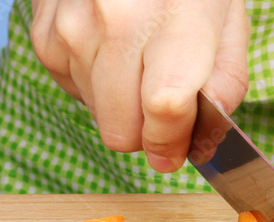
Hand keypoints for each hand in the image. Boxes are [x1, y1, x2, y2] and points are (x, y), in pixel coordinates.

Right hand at [30, 0, 249, 171]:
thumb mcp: (228, 25)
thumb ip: (225, 85)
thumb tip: (201, 139)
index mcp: (176, 17)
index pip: (164, 106)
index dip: (170, 142)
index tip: (175, 151)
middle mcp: (117, 20)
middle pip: (121, 129)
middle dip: (145, 132)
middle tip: (161, 105)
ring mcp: (74, 26)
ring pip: (97, 117)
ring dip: (120, 105)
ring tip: (137, 63)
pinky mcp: (46, 33)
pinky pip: (72, 92)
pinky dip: (94, 84)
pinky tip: (110, 53)